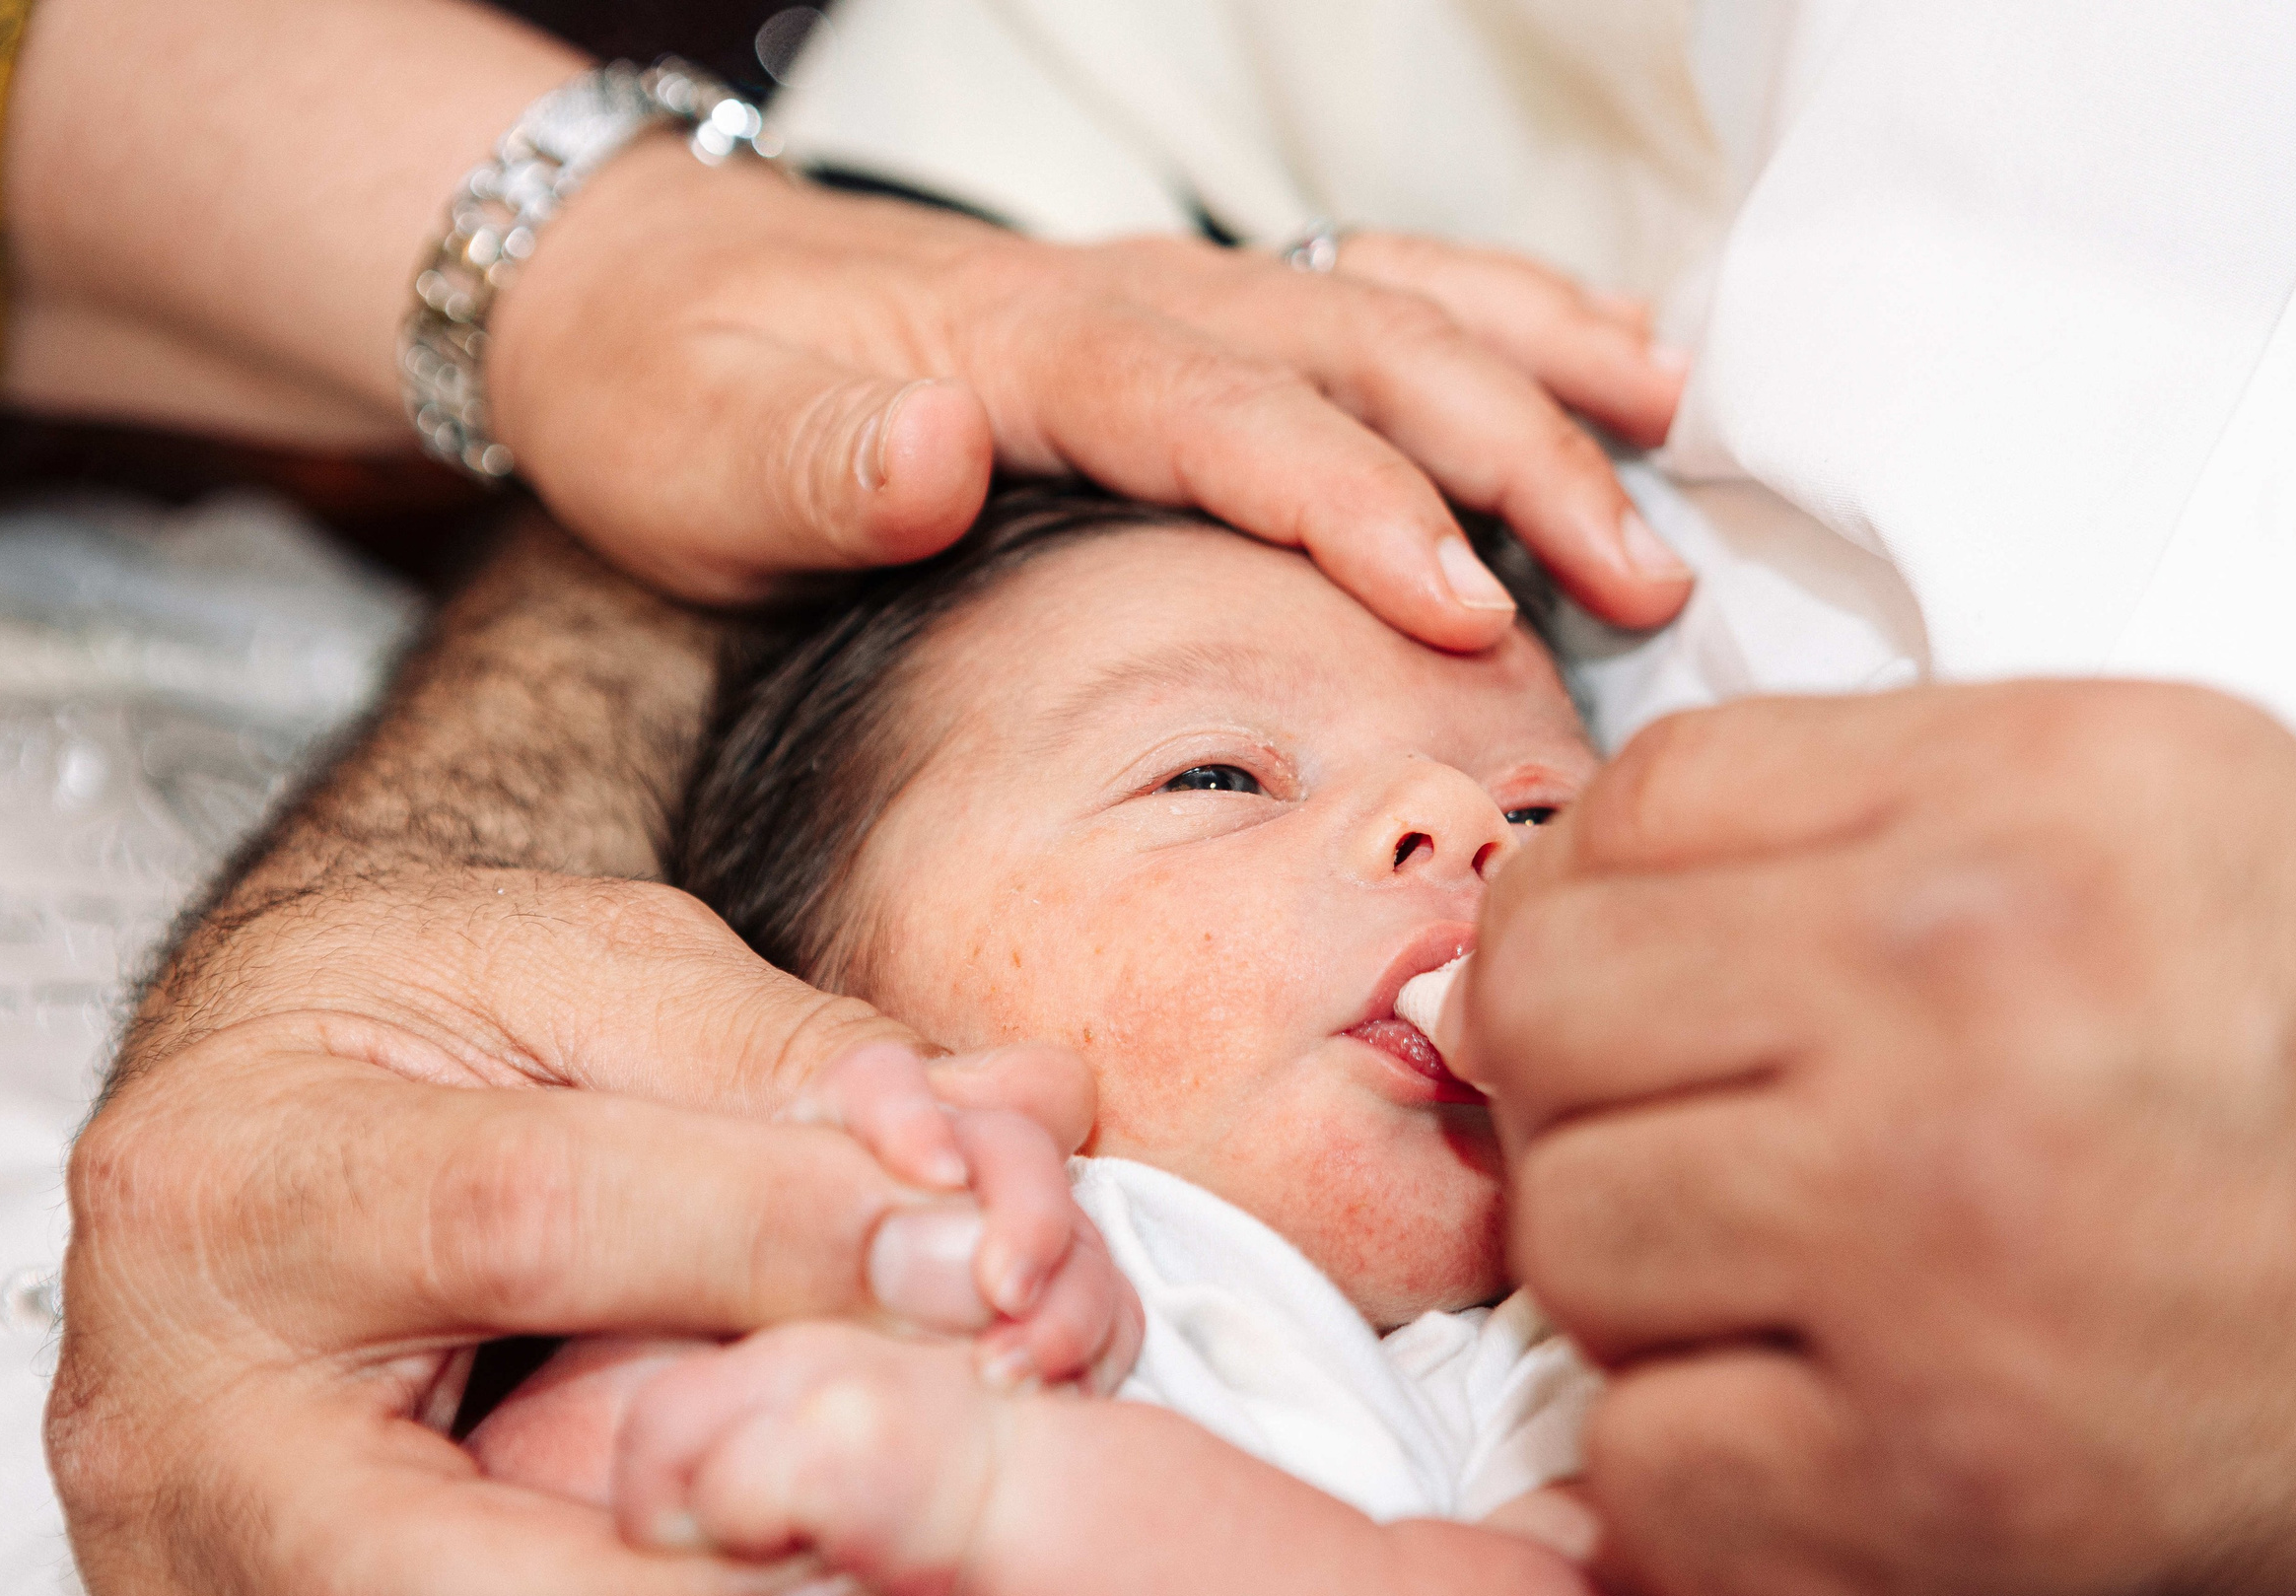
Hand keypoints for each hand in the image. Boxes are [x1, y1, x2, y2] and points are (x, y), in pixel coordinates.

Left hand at [4, 0, 1687, 652]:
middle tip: (1642, 573)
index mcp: (1025, 342)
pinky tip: (1567, 350)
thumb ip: (820, 460)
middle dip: (1513, 450)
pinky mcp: (1161, 320)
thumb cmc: (667, 393)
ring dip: (1530, 358)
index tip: (1468, 605)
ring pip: (1382, 298)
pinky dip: (1474, 312)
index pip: (1225, 414)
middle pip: (1354, 345)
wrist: (628, 292)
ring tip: (1667, 428)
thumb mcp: (695, 451)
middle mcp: (1118, 298)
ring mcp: (1152, 294)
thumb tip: (943, 443)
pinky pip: (1347, 290)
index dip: (1355, 503)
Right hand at [49, 872, 1099, 1595]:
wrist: (256, 1100)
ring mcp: (187, 1575)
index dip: (776, 1245)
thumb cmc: (415, 1019)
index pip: (529, 1218)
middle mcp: (178, 1408)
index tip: (980, 1260)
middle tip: (888, 1581)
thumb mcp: (590, 965)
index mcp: (249, 1170)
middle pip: (422, 1574)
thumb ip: (787, 1054)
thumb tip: (1008, 1126)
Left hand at [1446, 682, 2295, 1595]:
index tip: (1608, 975)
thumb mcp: (2188, 820)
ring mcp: (1942, 1250)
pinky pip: (1641, 1461)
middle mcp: (1975, 1001)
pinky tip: (1813, 1432)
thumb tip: (1606, 867)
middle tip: (1677, 1138)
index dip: (1578, 898)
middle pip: (1547, 1007)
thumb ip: (1892, 810)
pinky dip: (1697, 1473)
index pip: (1642, 801)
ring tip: (1774, 1293)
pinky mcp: (1939, 1487)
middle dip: (1577, 1086)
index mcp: (2035, 808)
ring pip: (1568, 1235)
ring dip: (1638, 1286)